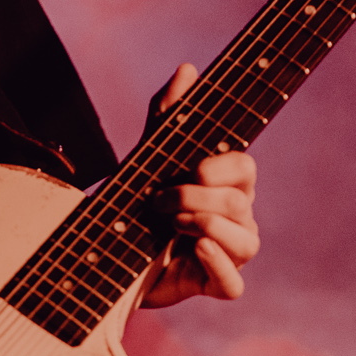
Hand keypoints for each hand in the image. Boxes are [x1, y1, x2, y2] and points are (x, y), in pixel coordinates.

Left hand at [140, 63, 259, 306]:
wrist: (108, 256)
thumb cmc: (138, 203)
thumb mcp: (148, 156)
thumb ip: (167, 117)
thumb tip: (188, 70)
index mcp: (226, 185)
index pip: (245, 168)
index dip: (224, 167)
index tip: (193, 167)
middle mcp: (236, 219)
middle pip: (240, 204)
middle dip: (197, 198)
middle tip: (158, 201)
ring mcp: (228, 253)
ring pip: (246, 242)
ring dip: (206, 227)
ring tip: (173, 225)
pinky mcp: (212, 285)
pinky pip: (234, 285)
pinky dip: (218, 265)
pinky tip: (195, 248)